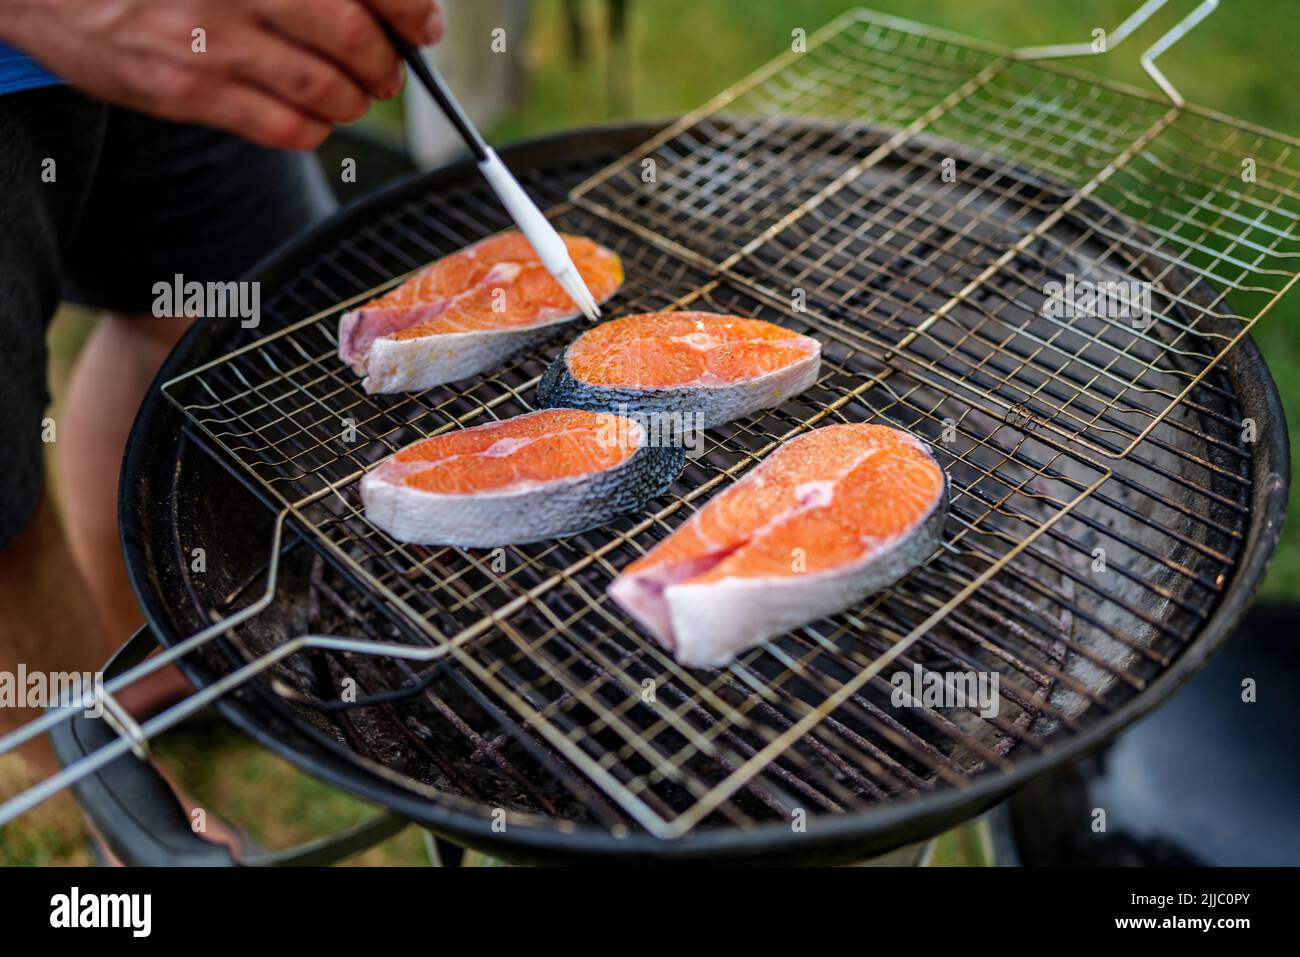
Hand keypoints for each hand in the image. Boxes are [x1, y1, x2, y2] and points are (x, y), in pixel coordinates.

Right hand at [0, 0, 443, 149]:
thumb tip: (385, 5)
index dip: (408, 9)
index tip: (422, 24)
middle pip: (353, 39)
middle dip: (386, 64)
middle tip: (388, 70)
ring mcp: (211, 41)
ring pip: (326, 89)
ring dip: (354, 100)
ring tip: (350, 92)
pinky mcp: (188, 91)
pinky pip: (284, 129)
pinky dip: (315, 129)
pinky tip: (308, 116)